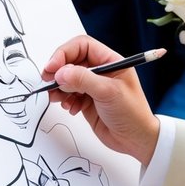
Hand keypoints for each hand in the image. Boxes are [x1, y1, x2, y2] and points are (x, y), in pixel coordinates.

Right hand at [42, 35, 159, 165]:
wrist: (136, 140)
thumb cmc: (132, 113)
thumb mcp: (108, 92)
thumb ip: (83, 80)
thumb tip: (60, 72)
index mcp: (110, 61)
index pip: (82, 46)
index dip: (65, 53)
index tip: (53, 67)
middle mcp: (101, 71)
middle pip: (71, 61)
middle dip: (58, 70)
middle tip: (48, 81)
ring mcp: (93, 86)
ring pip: (67, 78)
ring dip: (59, 87)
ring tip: (57, 97)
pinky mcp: (87, 100)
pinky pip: (68, 94)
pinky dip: (65, 99)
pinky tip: (71, 108)